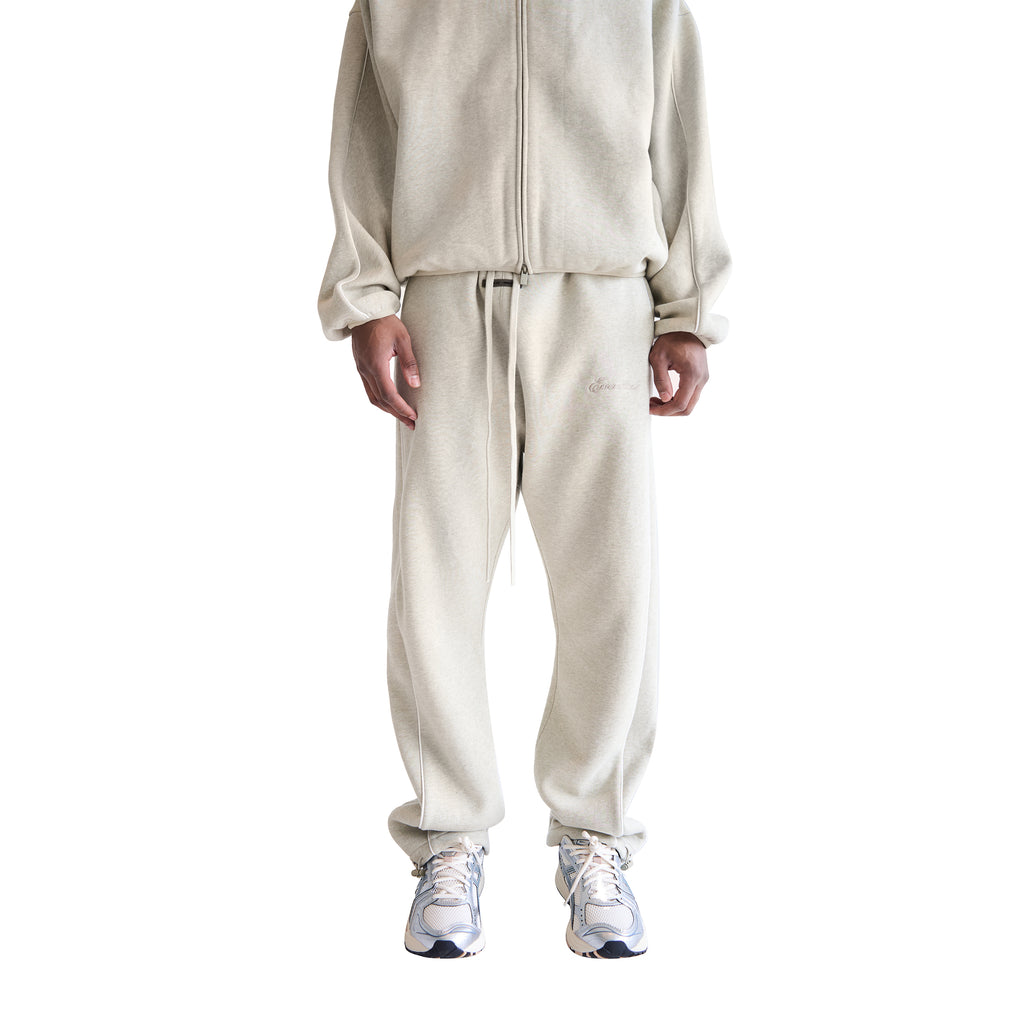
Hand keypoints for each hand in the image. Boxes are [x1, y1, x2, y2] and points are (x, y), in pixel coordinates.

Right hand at [351, 314, 420, 428]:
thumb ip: (409, 363)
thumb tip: (416, 384)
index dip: (401, 408)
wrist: (364, 311)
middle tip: (412, 423)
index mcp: (376, 365)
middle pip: (380, 401)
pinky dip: (381, 399)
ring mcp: (361, 369)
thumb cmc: (385, 322)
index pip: (389, 395)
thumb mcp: (403, 339)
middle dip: (396, 414)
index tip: (413, 416)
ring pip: (373, 397)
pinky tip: (391, 402)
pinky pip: (369, 389)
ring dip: (387, 409)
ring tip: (402, 416)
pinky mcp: (360, 367)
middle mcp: (365, 370)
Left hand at [649, 332, 708, 415]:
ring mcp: (703, 379)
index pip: (680, 404)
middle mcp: (701, 379)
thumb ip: (661, 379)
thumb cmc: (671, 339)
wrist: (687, 327)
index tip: (650, 409)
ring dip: (672, 407)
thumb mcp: (658, 357)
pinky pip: (691, 396)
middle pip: (687, 409)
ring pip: (689, 404)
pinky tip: (665, 395)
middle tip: (652, 406)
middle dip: (668, 412)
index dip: (664, 411)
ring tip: (656, 400)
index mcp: (692, 375)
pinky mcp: (701, 378)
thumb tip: (664, 399)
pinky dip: (678, 400)